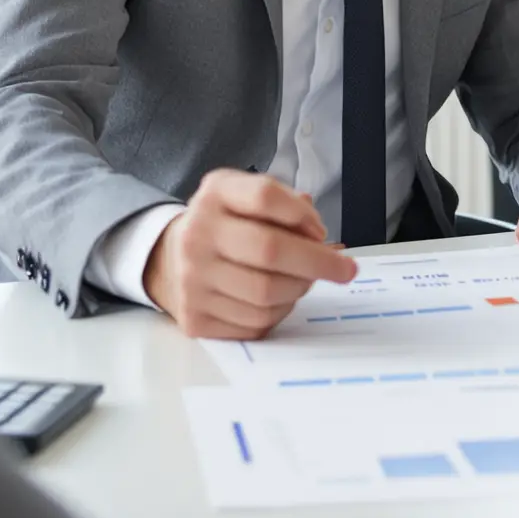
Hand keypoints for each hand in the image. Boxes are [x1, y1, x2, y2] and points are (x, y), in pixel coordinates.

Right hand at [143, 170, 358, 339]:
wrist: (173, 259)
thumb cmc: (227, 225)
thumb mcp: (248, 197)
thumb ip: (286, 204)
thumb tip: (318, 237)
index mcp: (215, 195)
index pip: (264, 196)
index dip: (302, 215)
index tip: (322, 232)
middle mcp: (197, 235)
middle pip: (269, 250)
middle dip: (318, 262)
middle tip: (345, 270)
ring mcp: (192, 280)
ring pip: (266, 294)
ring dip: (298, 290)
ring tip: (303, 281)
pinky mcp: (195, 318)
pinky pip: (254, 323)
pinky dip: (278, 313)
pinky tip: (277, 299)